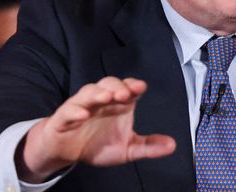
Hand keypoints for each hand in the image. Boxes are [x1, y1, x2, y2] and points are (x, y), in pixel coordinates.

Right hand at [17, 77, 174, 182]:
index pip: (127, 88)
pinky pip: (68, 110)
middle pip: (108, 84)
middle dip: (117, 86)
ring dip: (98, 93)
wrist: (66, 151)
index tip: (141, 87)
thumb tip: (172, 145)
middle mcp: (100, 101)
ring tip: (107, 97)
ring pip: (89, 92)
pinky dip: (75, 110)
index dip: (133, 86)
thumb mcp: (126, 149)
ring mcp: (81, 106)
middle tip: (126, 94)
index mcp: (117, 104)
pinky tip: (83, 114)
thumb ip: (148, 146)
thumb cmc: (96, 144)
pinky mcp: (63, 117)